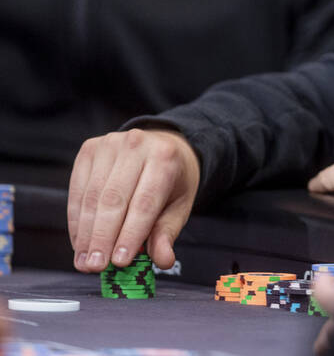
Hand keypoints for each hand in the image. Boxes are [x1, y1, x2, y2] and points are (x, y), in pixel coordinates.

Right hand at [67, 128, 200, 272]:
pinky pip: (78, 190)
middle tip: (96, 266)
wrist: (163, 144)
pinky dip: (76, 220)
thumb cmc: (171, 179)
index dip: (130, 234)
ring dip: (86, 234)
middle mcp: (137, 145)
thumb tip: (163, 260)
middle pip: (114, 200)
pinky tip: (79, 243)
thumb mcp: (179, 205)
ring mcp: (110, 144)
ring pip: (92, 197)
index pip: (144, 202)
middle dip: (103, 238)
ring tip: (85, 261)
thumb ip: (167, 233)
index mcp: (166, 158)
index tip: (120, 262)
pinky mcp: (89, 149)